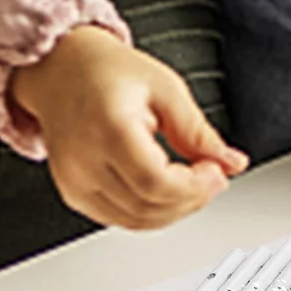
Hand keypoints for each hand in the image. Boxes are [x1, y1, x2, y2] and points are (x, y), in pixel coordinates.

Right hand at [10, 26, 247, 227]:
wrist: (60, 70)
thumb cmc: (104, 71)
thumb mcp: (163, 87)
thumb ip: (197, 130)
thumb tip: (230, 161)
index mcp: (107, 128)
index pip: (156, 182)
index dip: (195, 187)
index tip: (217, 172)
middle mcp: (84, 161)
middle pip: (148, 207)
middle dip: (191, 199)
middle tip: (211, 175)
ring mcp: (74, 182)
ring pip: (136, 221)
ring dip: (174, 209)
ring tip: (191, 182)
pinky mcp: (73, 194)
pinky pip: (120, 219)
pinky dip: (150, 212)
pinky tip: (165, 190)